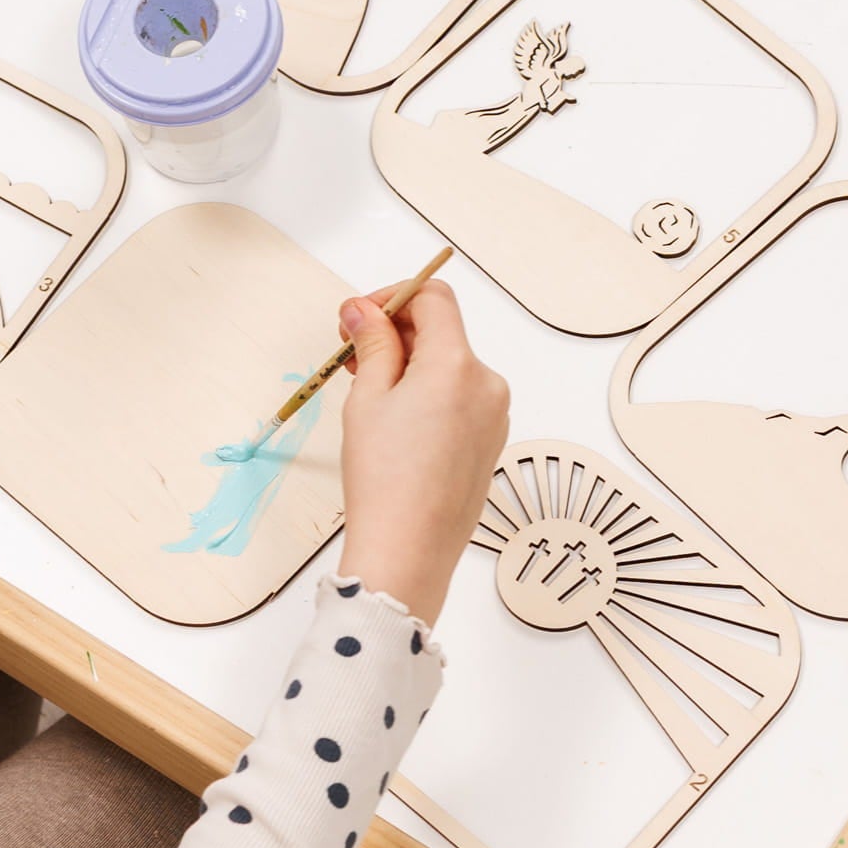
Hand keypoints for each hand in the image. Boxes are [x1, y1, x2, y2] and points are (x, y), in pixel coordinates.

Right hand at [333, 282, 507, 624]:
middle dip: (396, 333)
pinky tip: (395, 419)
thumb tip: (364, 310)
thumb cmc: (386, 480)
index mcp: (458, 365)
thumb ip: (372, 344)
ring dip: (410, 364)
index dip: (392, 297)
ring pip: (450, 366)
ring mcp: (494, 415)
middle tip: (352, 351)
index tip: (360, 315)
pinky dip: (428, 393)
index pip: (433, 300)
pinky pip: (460, 398)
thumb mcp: (368, 399)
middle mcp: (487, 385)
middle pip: (443, 332)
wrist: (409, 550)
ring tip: (368, 390)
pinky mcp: (490, 442)